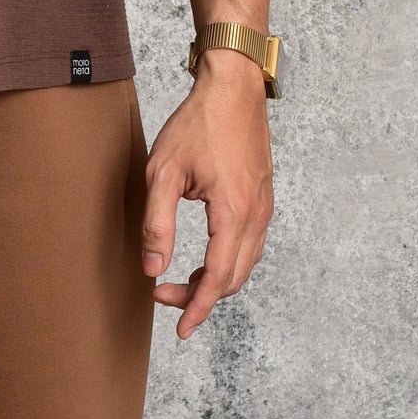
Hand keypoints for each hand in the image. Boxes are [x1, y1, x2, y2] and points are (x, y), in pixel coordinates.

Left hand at [140, 52, 274, 338]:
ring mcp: (264, 207)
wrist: (233, 89)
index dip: (197, 307)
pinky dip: (228, 262)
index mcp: (233, 212)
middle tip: (162, 295)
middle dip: (200, 296)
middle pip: (233, 278)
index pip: (217, 277)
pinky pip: (249, 246)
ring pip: (244, 265)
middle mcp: (256, 216)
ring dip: (215, 281)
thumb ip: (157, 224)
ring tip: (179, 280)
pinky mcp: (263, 199)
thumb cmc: (198, 124)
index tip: (180, 329)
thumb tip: (153, 268)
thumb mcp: (163, 172)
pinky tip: (204, 258)